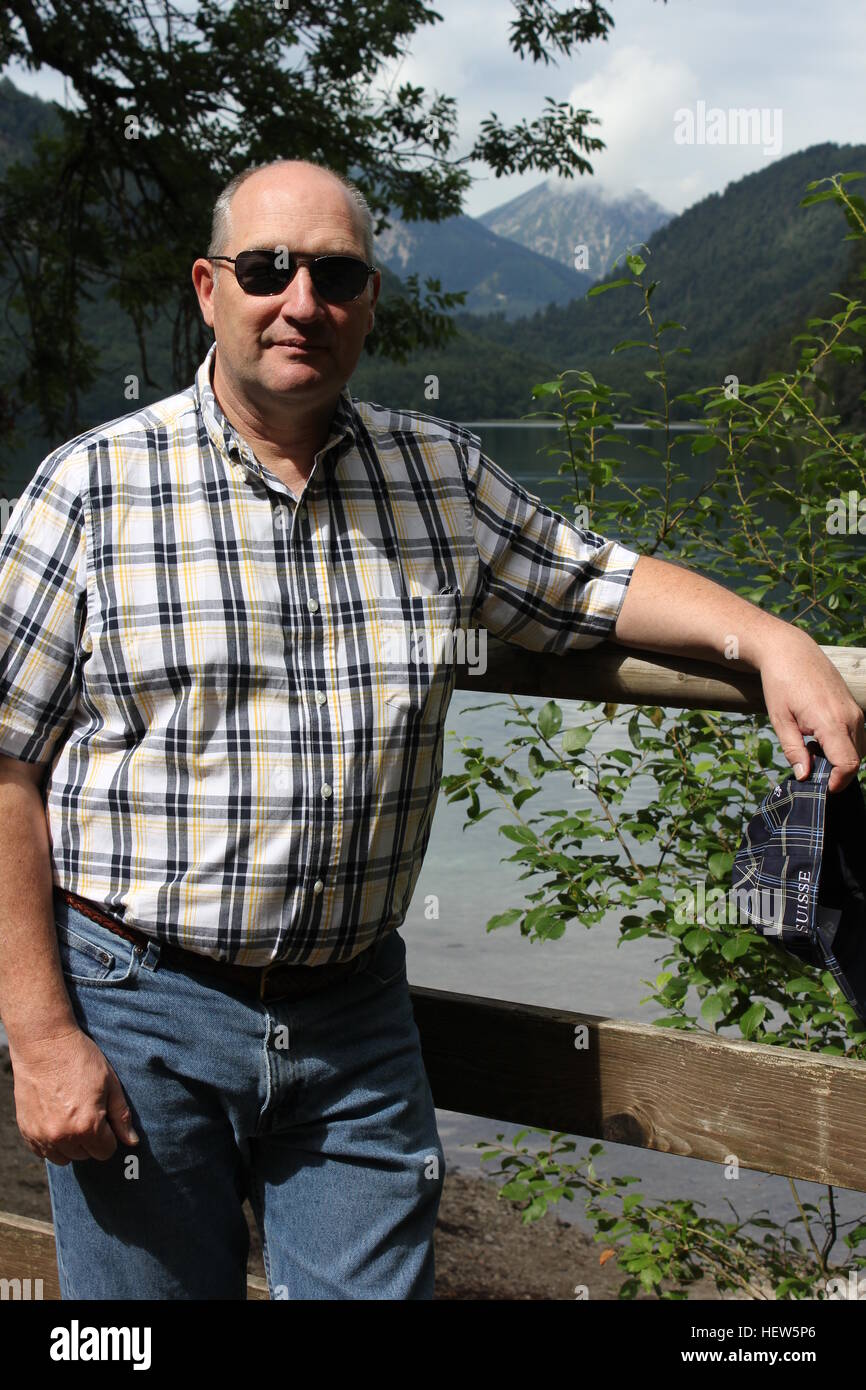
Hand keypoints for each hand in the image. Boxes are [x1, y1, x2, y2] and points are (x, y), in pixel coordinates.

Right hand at [9, 1026, 139, 1164]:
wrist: (44, 1044)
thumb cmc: (81, 1060)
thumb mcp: (110, 1083)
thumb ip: (122, 1116)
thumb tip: (132, 1141)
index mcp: (87, 1126)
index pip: (105, 1151)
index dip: (109, 1136)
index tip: (105, 1119)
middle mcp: (63, 1136)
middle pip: (85, 1155)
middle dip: (91, 1139)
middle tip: (88, 1113)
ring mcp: (41, 1135)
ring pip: (63, 1157)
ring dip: (70, 1144)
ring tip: (72, 1117)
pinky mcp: (26, 1130)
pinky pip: (42, 1152)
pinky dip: (51, 1142)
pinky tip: (56, 1119)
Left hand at [758, 627, 865, 791]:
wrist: (790, 651)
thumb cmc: (780, 684)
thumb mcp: (780, 720)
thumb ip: (794, 751)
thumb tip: (804, 776)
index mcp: (831, 722)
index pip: (849, 764)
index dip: (838, 782)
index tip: (822, 788)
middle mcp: (850, 717)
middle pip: (856, 760)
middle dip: (836, 772)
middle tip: (809, 766)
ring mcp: (855, 711)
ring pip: (858, 749)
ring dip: (839, 758)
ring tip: (810, 747)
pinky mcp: (854, 707)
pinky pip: (856, 735)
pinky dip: (842, 744)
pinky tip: (818, 736)